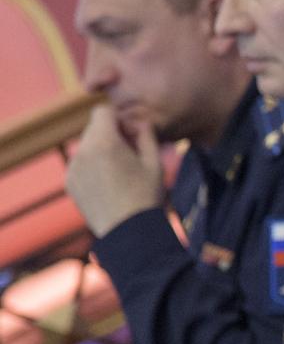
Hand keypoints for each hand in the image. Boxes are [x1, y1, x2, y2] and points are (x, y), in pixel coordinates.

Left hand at [65, 105, 164, 236]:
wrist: (128, 231)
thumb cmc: (146, 196)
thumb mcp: (155, 163)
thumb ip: (146, 136)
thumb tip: (139, 123)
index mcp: (105, 142)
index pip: (102, 111)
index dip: (118, 119)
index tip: (130, 134)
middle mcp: (83, 151)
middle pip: (93, 128)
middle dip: (110, 134)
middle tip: (129, 154)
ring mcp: (73, 167)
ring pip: (86, 146)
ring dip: (101, 151)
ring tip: (119, 173)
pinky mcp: (69, 182)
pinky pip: (80, 164)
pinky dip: (92, 167)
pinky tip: (108, 185)